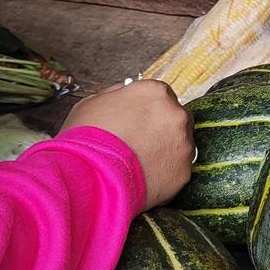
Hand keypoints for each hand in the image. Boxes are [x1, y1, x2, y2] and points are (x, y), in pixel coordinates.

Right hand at [62, 80, 193, 209]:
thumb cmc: (85, 139)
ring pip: (181, 145)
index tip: (139, 123)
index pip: (162, 96)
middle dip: (162, 129)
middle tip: (140, 144)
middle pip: (176, 118)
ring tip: (140, 164)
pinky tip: (145, 178)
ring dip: (166, 151)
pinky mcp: (185, 171)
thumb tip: (127, 92)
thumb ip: (117, 93)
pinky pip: (178, 169)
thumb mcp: (93, 103)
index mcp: (156, 92)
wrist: (88, 178)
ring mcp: (184, 144)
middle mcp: (176, 114)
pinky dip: (165, 174)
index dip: (149, 111)